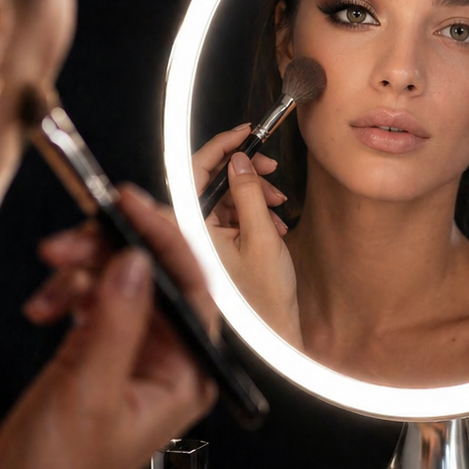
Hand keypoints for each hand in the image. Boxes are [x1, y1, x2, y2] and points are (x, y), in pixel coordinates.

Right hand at [0, 185, 216, 468]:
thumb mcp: (90, 393)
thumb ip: (117, 323)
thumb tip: (136, 263)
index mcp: (189, 373)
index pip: (191, 285)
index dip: (162, 238)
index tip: (127, 206)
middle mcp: (170, 358)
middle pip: (154, 273)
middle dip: (111, 250)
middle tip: (69, 243)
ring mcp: (136, 351)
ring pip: (120, 278)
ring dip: (82, 268)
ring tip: (49, 282)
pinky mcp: (102, 349)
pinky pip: (94, 296)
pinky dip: (67, 290)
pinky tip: (45, 307)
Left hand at [210, 152, 301, 347]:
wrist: (272, 334)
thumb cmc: (265, 298)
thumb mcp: (261, 237)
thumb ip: (247, 195)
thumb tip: (238, 162)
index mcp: (192, 230)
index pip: (193, 172)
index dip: (219, 146)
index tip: (244, 134)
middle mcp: (191, 234)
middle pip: (209, 183)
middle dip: (243, 173)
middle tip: (268, 168)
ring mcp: (202, 241)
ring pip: (223, 198)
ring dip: (253, 195)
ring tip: (278, 204)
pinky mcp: (215, 248)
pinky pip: (229, 217)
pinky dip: (253, 213)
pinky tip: (273, 223)